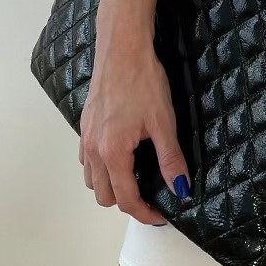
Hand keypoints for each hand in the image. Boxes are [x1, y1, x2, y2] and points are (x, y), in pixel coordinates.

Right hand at [79, 34, 191, 225]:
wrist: (122, 50)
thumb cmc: (143, 82)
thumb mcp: (164, 123)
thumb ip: (170, 160)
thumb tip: (180, 189)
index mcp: (112, 153)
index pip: (126, 199)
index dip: (145, 213)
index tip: (161, 214)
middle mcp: (93, 150)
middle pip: (104, 196)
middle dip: (127, 202)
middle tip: (152, 195)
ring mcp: (85, 138)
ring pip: (92, 180)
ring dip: (112, 186)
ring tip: (138, 177)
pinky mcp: (84, 126)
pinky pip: (87, 160)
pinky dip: (101, 168)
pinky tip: (121, 156)